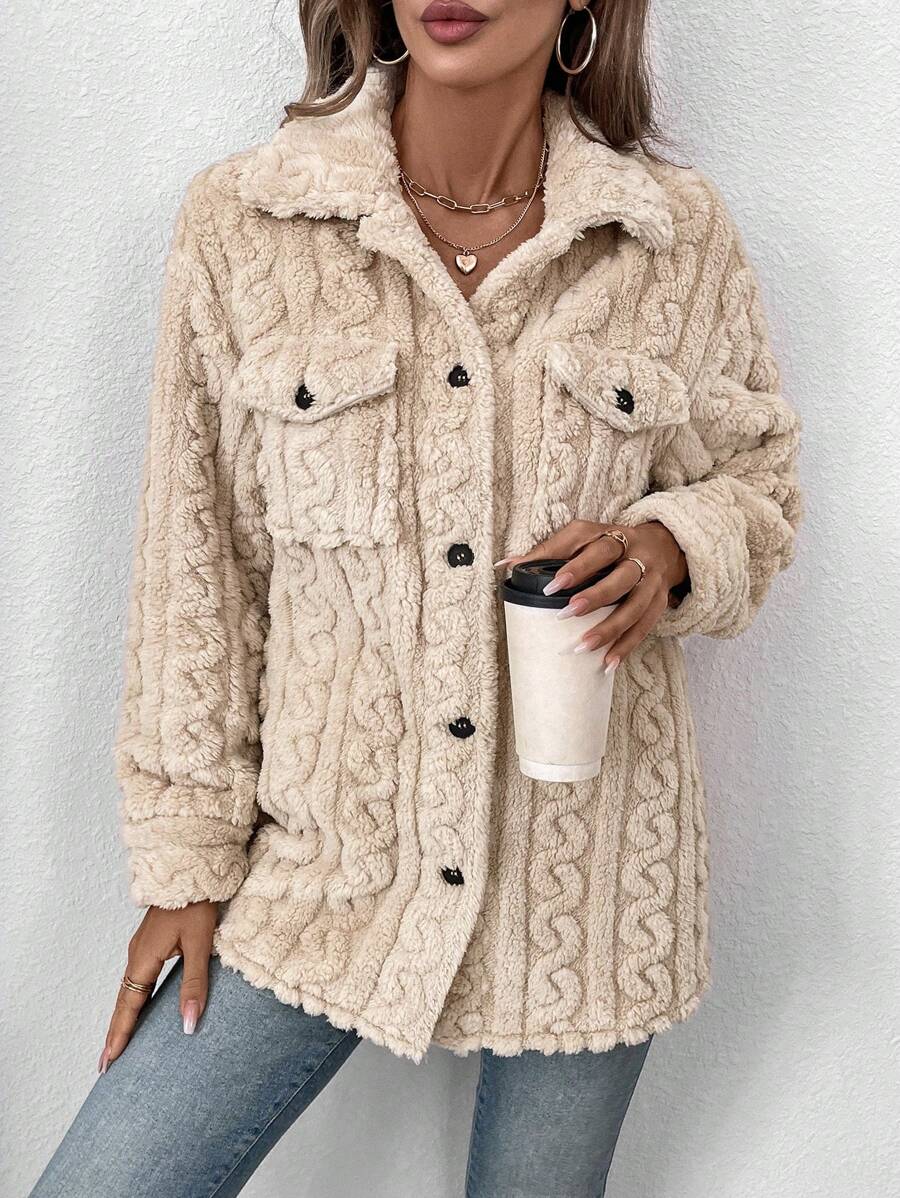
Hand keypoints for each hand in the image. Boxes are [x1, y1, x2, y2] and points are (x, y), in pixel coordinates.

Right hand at [98, 901, 218, 1072]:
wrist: (190, 870)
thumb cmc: (196, 904)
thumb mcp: (199, 945)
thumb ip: (194, 985)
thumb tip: (188, 1024)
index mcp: (144, 958)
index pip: (129, 1006)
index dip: (120, 1035)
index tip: (109, 1061)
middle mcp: (137, 955)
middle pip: (122, 1001)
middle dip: (114, 1032)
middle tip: (105, 1063)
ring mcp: (142, 948)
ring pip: (128, 990)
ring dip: (121, 1017)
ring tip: (117, 1042)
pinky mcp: (150, 942)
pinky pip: (135, 978)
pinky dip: (131, 999)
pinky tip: (137, 1006)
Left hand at [496, 519, 688, 670]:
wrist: (663, 547)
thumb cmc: (610, 546)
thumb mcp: (584, 539)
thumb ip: (547, 551)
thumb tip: (505, 565)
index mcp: (615, 537)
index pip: (597, 549)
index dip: (577, 567)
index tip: (552, 586)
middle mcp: (637, 557)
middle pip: (621, 577)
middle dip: (595, 596)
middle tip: (567, 614)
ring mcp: (651, 581)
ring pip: (635, 606)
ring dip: (610, 628)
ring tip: (583, 647)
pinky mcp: (659, 602)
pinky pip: (644, 627)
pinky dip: (627, 646)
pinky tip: (608, 663)